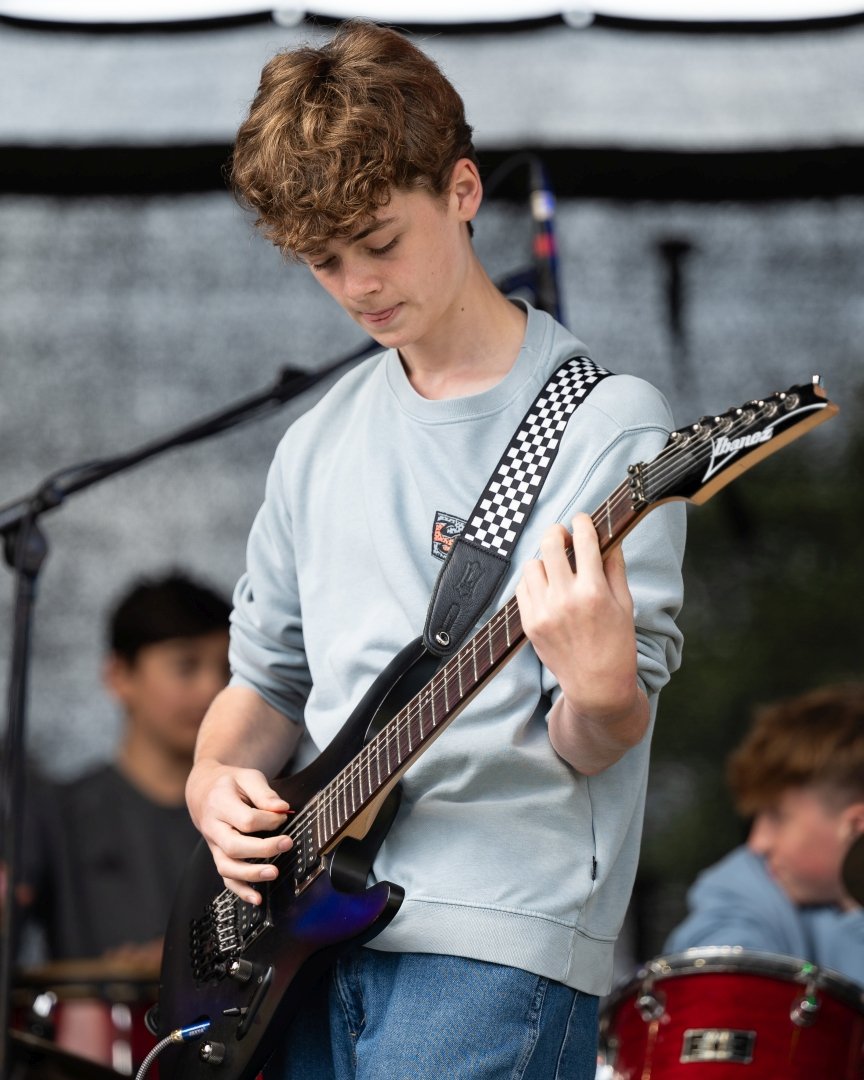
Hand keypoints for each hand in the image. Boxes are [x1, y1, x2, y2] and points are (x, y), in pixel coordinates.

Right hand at [186, 759, 293, 904]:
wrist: (203, 791)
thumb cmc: (230, 783)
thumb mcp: (247, 777)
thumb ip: (264, 793)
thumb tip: (282, 809)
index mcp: (219, 804)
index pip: (246, 819)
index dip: (269, 820)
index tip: (283, 816)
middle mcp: (213, 828)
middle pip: (234, 846)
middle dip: (263, 849)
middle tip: (287, 843)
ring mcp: (214, 845)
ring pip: (227, 867)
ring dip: (251, 874)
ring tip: (273, 873)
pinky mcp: (218, 856)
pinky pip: (226, 878)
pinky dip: (241, 891)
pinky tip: (258, 898)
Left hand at [516, 513, 646, 770]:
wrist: (596, 686)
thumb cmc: (616, 645)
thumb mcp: (624, 604)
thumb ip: (614, 568)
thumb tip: (609, 538)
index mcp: (594, 591)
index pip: (584, 540)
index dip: (582, 522)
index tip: (582, 519)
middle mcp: (566, 598)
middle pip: (550, 544)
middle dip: (557, 532)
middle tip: (562, 535)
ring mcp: (544, 611)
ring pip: (533, 564)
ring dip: (545, 559)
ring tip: (556, 568)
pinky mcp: (529, 623)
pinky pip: (522, 587)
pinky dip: (533, 582)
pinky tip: (546, 588)